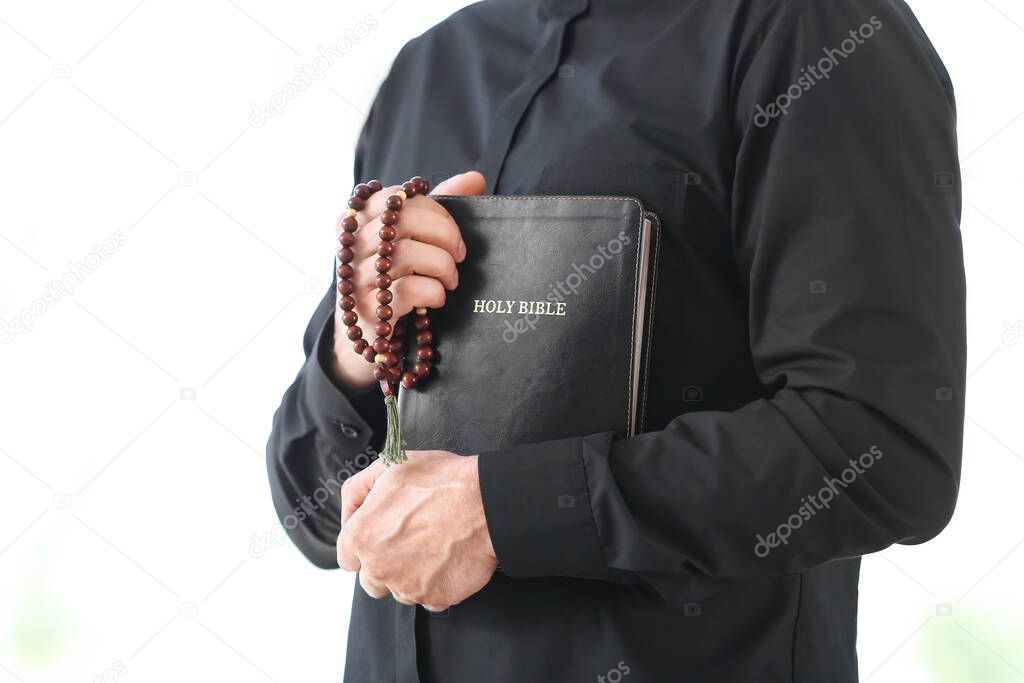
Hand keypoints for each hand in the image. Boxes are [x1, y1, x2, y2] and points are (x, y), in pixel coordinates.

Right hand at [330, 171, 486, 389]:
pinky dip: (434, 293)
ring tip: (451, 279)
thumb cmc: (393, 276)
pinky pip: (410, 289)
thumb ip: (438, 207)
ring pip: (408, 254)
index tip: (451, 229)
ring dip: (443, 266)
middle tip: (460, 254)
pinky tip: (437, 298)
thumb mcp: (410, 239)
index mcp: (356, 218)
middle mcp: (350, 243)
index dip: (435, 209)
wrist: (368, 333)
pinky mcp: (368, 309)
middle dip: (445, 234)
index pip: (398, 196)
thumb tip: (475, 178)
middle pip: (405, 220)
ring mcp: (356, 277)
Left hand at [337, 451, 496, 610]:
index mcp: (362, 536)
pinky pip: (428, 599)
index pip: (347, 556)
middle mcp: (379, 568)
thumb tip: (349, 512)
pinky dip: (435, 583)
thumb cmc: (442, 481)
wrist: (487, 503)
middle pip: (370, 580)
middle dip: (384, 563)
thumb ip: (357, 489)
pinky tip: (446, 559)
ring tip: (431, 546)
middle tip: (409, 539)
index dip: (365, 543)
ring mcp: (408, 587)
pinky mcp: (436, 598)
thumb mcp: (390, 464)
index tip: (382, 534)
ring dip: (409, 574)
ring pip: (399, 590)